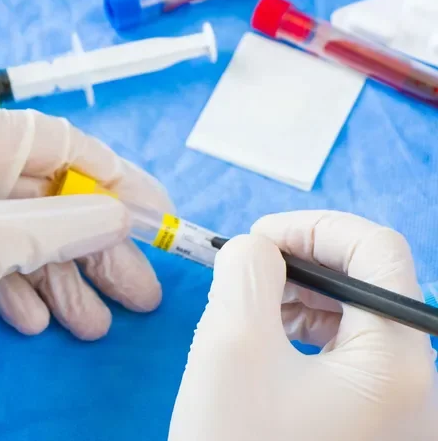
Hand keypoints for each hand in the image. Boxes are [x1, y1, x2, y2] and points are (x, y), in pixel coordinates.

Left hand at [0, 99, 170, 440]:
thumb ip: (60, 226)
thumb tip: (121, 216)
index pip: (60, 144)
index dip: (116, 179)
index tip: (157, 216)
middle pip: (46, 197)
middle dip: (91, 246)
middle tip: (138, 291)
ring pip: (20, 233)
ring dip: (58, 277)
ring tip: (93, 323)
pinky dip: (14, 286)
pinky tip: (34, 320)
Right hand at [169, 211, 437, 440]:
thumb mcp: (229, 346)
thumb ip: (247, 271)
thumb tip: (259, 247)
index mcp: (400, 363)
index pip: (377, 250)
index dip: (312, 226)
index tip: (257, 238)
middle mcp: (421, 387)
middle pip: (372, 284)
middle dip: (304, 262)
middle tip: (247, 269)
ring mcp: (403, 412)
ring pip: (361, 319)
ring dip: (304, 295)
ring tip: (254, 306)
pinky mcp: (378, 426)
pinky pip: (353, 356)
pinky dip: (310, 332)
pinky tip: (272, 340)